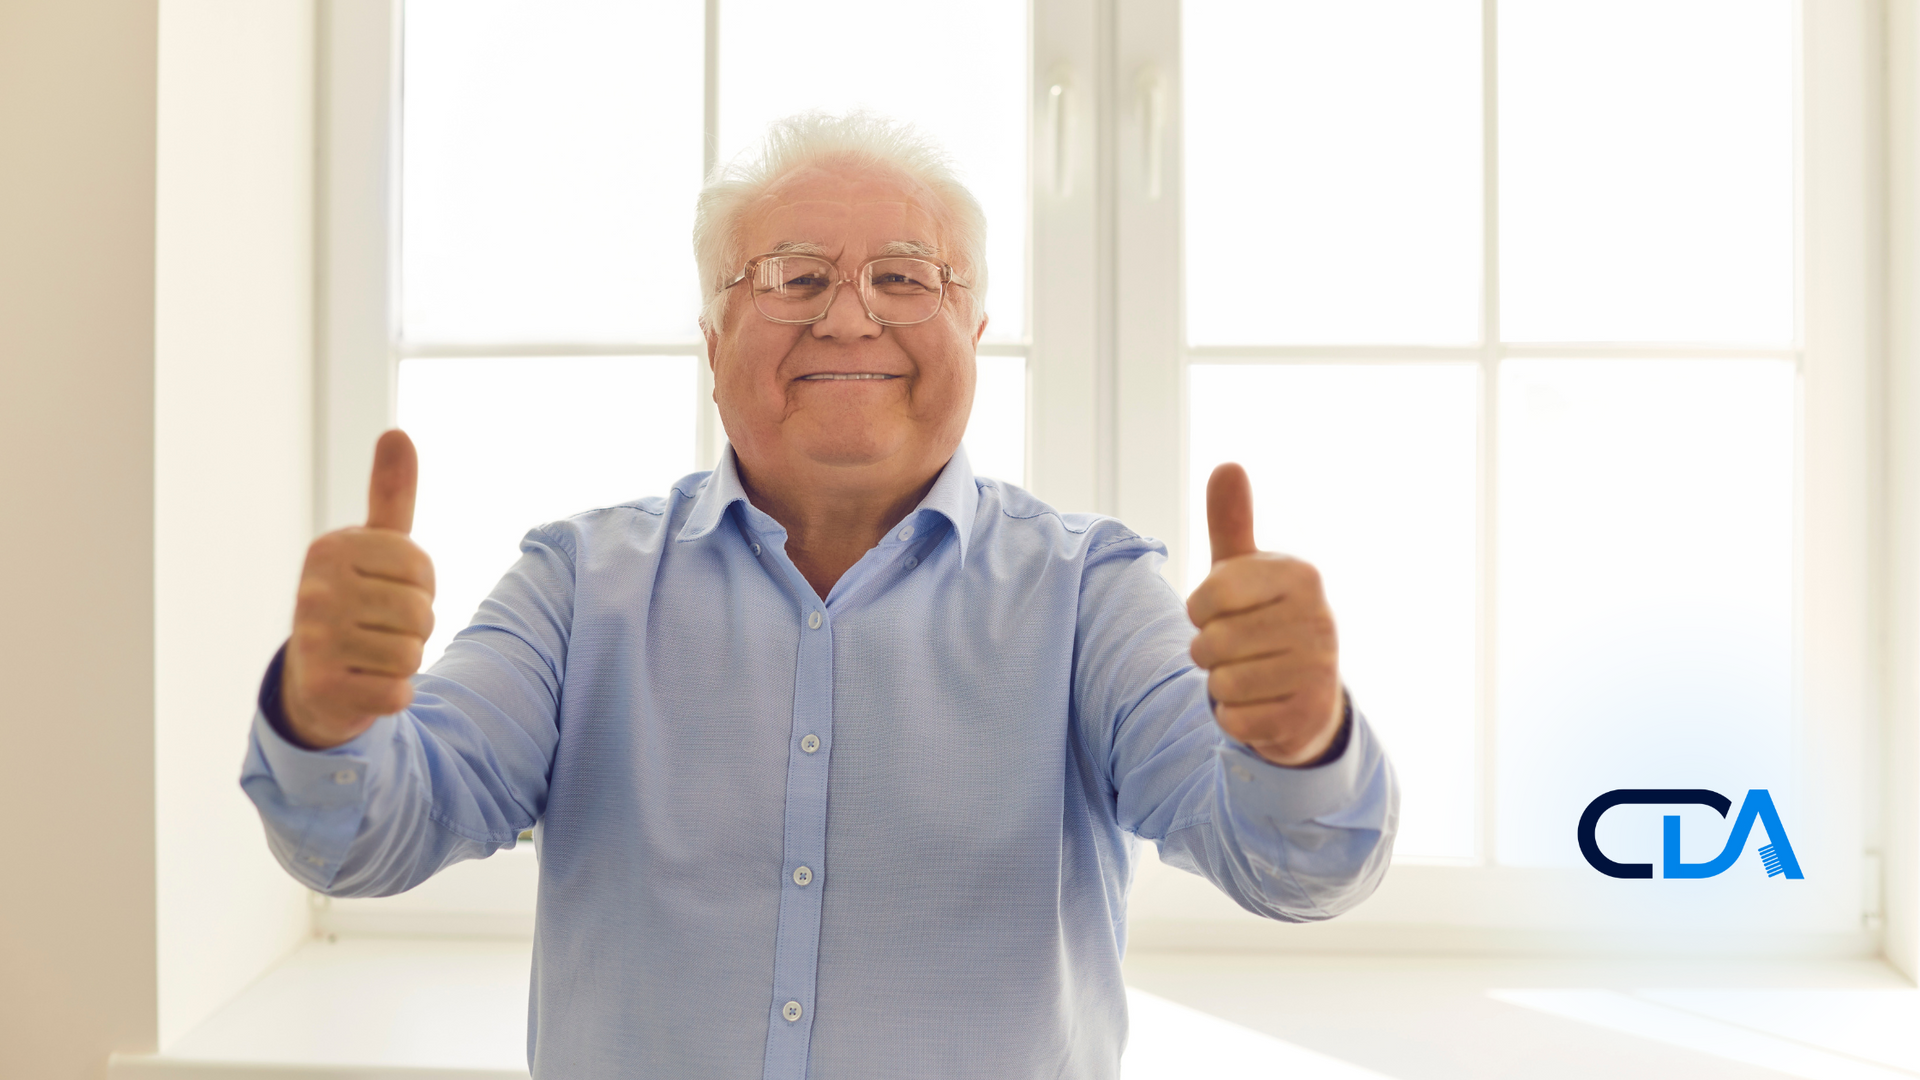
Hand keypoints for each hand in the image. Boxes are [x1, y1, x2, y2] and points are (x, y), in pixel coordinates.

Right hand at [281, 430, 434, 748]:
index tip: (389, 591)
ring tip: (370, 654)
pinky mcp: (323, 688)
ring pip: (411, 653)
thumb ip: (390, 495)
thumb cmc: (355, 602)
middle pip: (420, 612)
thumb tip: (397, 433)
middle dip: (414, 626)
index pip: (421, 568)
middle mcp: (314, 591)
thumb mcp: (373, 546)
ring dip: (402, 661)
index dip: (421, 587)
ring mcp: (313, 641)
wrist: (313, 681)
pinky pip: (397, 692)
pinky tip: (364, 684)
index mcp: (330, 550)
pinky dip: (392, 694)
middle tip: (380, 628)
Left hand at [1187, 463, 1343, 766]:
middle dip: (1208, 651)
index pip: (1212, 593)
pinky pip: (1236, 720)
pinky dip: (1234, 717)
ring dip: (1221, 684)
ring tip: (1246, 675)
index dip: (1199, 608)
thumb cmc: (1262, 620)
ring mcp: (1318, 671)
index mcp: (1300, 576)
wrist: (1304, 694)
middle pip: (1213, 642)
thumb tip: (1228, 465)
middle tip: (1233, 650)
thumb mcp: (1244, 572)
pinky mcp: (1308, 718)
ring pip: (1223, 683)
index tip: (1216, 611)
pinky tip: (1258, 705)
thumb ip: (1231, 523)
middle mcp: (1318, 620)